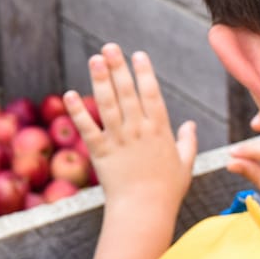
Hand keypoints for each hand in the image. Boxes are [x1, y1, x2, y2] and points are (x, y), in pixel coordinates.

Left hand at [65, 44, 197, 216]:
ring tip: (94, 59)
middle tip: (110, 47)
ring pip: (107, 104)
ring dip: (100, 80)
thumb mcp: (185, 165)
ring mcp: (118, 140)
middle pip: (127, 93)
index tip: (138, 54)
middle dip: (119, 67)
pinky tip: (69, 95)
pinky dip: (77, 111)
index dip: (144, 73)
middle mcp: (138, 130)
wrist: (144, 211)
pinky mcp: (100, 151)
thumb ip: (188, 142)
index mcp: (159, 130)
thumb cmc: (167, 191)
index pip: (152, 95)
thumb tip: (191, 124)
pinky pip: (87, 128)